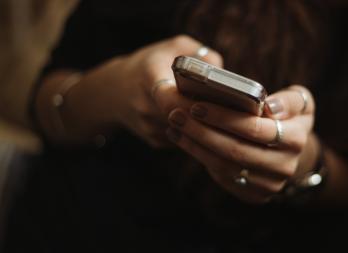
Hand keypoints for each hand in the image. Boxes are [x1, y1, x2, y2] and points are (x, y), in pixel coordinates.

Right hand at [60, 35, 221, 146]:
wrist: (115, 91)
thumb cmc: (150, 64)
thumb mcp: (173, 47)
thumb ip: (200, 54)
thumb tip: (224, 73)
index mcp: (148, 78)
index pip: (169, 97)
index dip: (192, 102)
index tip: (214, 100)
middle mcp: (145, 106)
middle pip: (183, 118)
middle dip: (207, 116)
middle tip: (232, 112)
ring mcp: (149, 127)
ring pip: (186, 132)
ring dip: (205, 126)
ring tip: (225, 117)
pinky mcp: (155, 141)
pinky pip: (183, 139)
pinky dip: (197, 132)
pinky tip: (208, 123)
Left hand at [166, 85, 314, 203]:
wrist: (290, 152)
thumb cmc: (288, 118)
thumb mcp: (300, 102)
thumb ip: (290, 100)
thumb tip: (269, 107)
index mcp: (296, 139)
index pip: (254, 129)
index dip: (223, 118)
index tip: (196, 105)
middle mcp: (284, 166)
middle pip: (235, 150)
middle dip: (201, 131)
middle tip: (176, 114)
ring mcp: (268, 185)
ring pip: (224, 166)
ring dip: (195, 145)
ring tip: (175, 126)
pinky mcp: (254, 195)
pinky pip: (222, 176)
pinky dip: (199, 157)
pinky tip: (184, 140)